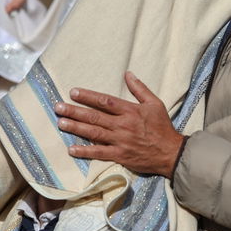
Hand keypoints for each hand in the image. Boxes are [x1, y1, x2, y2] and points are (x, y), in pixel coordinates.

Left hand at [55, 71, 183, 175]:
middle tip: (58, 107)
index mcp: (130, 111)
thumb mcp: (155, 104)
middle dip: (74, 111)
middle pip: (94, 117)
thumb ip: (140, 89)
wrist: (172, 153)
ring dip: (75, 128)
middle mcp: (123, 125)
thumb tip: (128, 74)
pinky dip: (85, 151)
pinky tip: (72, 149)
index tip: (73, 92)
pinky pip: (99, 153)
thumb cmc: (163, 127)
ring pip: (93, 133)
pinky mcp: (120, 156)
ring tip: (61, 123)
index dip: (88, 96)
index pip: (105, 101)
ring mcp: (120, 141)